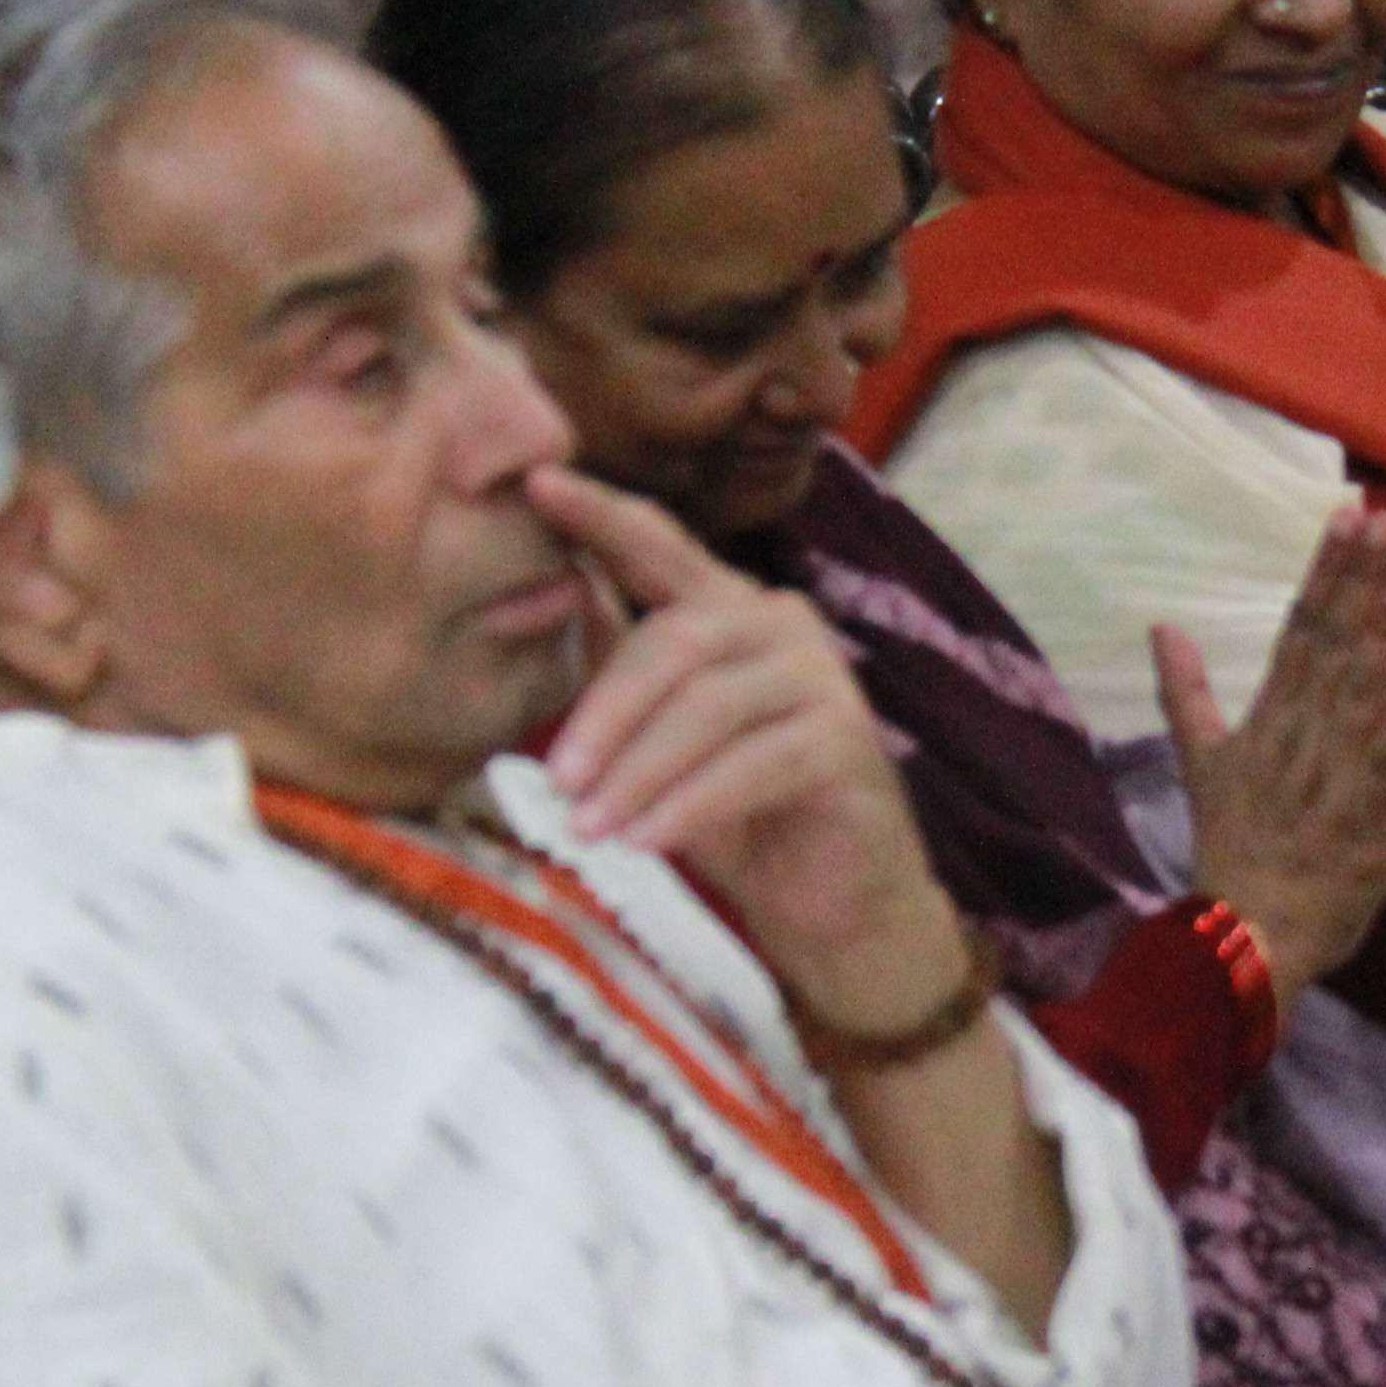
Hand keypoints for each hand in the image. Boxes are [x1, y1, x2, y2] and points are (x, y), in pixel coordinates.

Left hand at [527, 467, 981, 1033]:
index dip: (601, 513)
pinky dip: (688, 807)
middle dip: (607, 712)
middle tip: (557, 780)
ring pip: (708, 706)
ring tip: (590, 828)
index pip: (661, 546)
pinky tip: (647, 843)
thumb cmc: (740, 821)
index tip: (538, 479)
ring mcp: (823, 680)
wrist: (834, 907)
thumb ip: (622, 666)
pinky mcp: (847, 743)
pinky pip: (750, 765)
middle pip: (677, 639)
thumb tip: (558, 588)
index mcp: (731, 611)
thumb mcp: (658, 743)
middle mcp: (783, 626)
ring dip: (639, 772)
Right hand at [1169, 504, 1385, 986]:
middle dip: (1359, 583)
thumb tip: (1160, 625)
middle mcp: (1298, 738)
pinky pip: (1385, 775)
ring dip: (1384, 643)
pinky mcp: (1361, 826)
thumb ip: (1186, 691)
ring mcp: (1330, 780)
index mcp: (1267, 719)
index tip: (1350, 514)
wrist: (1245, 937)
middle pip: (1333, 649)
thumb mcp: (1200, 764)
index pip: (1300, 630)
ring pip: (1359, 701)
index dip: (1326, 571)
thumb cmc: (1234, 848)